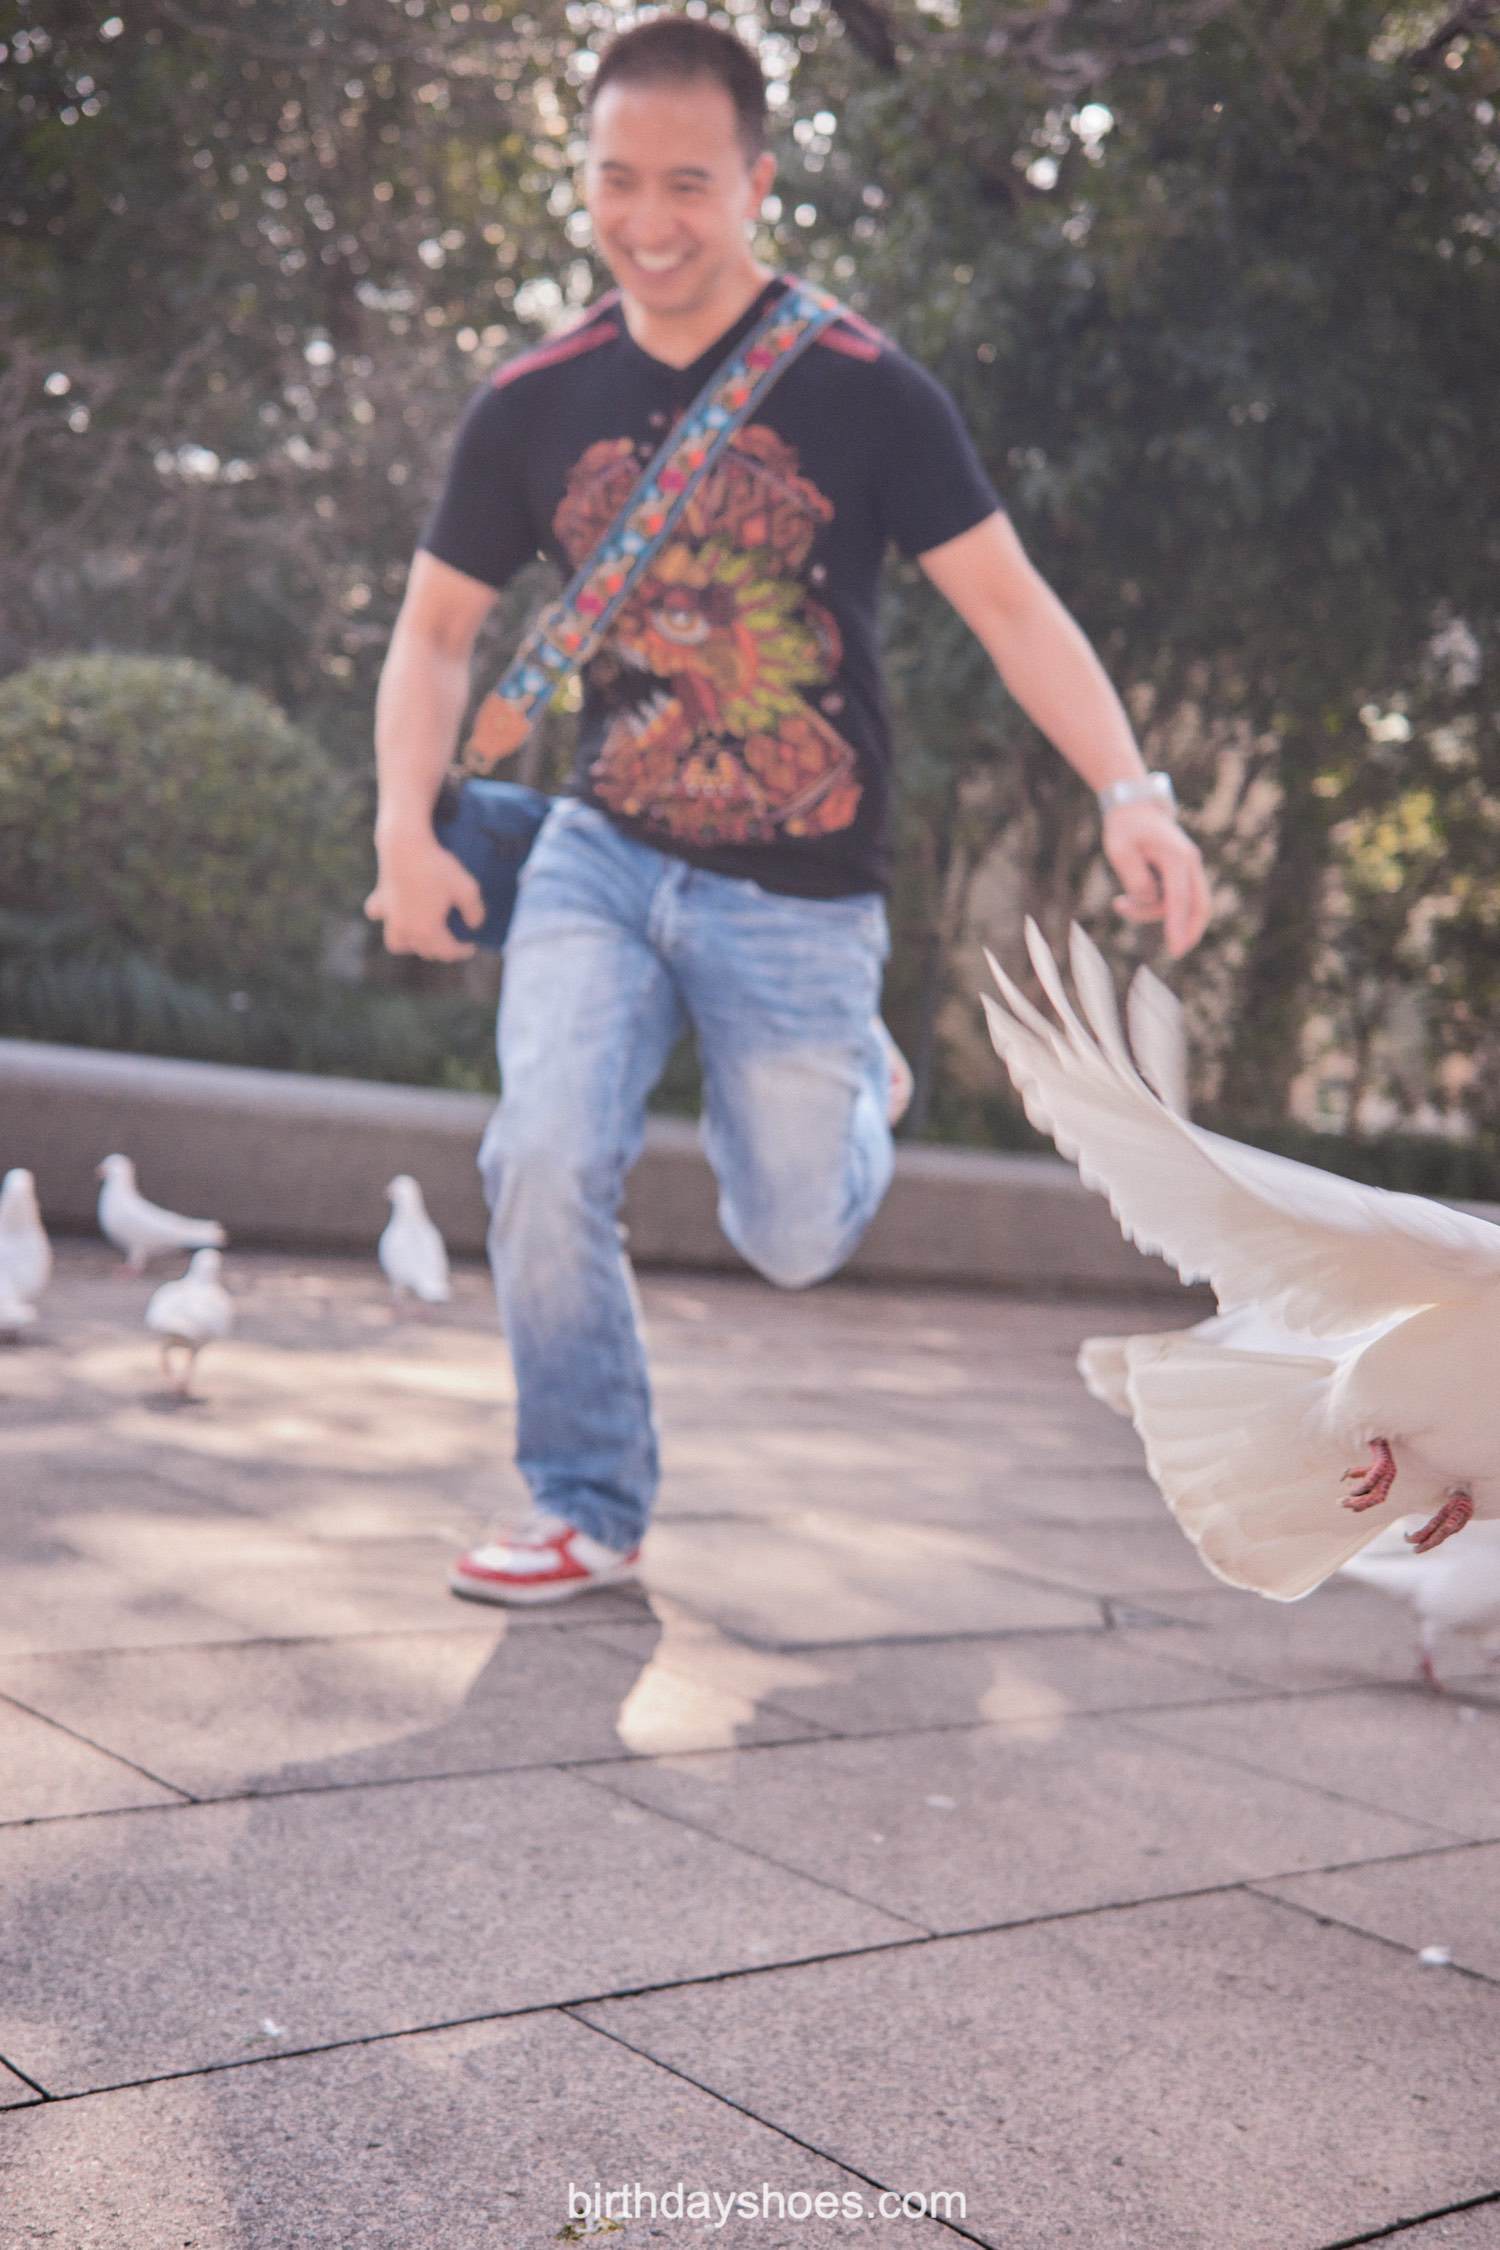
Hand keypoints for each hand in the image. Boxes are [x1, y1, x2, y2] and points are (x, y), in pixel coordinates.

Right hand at [364, 826, 485, 961]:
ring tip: (421, 937)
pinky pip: (378, 916)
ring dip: (411, 944)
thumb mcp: (467, 888)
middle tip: (452, 942)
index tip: (472, 946)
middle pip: (425, 951)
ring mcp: (390, 916)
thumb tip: (474, 925)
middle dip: (441, 950)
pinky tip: (394, 913)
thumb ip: (475, 911)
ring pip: (397, 943)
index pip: (447, 952)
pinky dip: (387, 919)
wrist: (405, 844)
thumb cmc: (437, 867)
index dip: (463, 951)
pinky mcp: (380, 899)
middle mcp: (406, 929)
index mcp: (428, 931)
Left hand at [1101, 802, 1209, 959]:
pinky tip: (1129, 898)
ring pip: (1182, 904)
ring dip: (1152, 913)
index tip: (1176, 950)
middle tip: (1176, 951)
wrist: (1135, 807)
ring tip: (1119, 903)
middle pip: (1200, 906)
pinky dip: (1156, 906)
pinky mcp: (1183, 873)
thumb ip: (1135, 879)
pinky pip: (1176, 898)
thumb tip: (1150, 900)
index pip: (1179, 899)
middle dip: (1190, 930)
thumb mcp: (1119, 852)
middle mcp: (1190, 862)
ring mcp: (1190, 867)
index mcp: (1176, 856)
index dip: (1178, 926)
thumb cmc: (1125, 828)